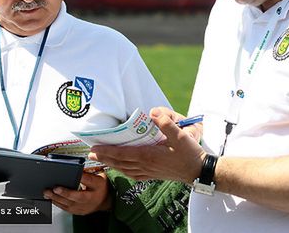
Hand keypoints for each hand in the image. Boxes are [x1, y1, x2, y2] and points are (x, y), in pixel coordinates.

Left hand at [43, 172, 110, 214]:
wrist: (105, 201)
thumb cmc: (100, 186)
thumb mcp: (99, 175)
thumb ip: (88, 172)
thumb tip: (73, 167)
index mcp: (98, 186)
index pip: (89, 180)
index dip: (81, 177)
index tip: (73, 172)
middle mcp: (91, 198)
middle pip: (77, 196)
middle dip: (65, 193)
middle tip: (55, 188)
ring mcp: (84, 207)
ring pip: (69, 204)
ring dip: (56, 198)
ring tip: (47, 192)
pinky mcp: (78, 212)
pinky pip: (66, 208)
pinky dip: (57, 203)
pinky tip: (50, 198)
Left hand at [90, 108, 205, 182]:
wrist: (198, 171)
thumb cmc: (189, 153)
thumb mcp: (180, 135)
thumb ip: (166, 124)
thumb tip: (153, 113)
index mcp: (148, 156)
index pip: (121, 154)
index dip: (106, 151)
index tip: (94, 149)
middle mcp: (145, 166)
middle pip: (119, 163)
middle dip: (104, 158)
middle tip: (90, 155)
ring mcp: (149, 172)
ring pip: (124, 169)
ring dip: (111, 165)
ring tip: (101, 160)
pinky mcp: (153, 175)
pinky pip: (133, 174)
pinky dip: (124, 171)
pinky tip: (122, 169)